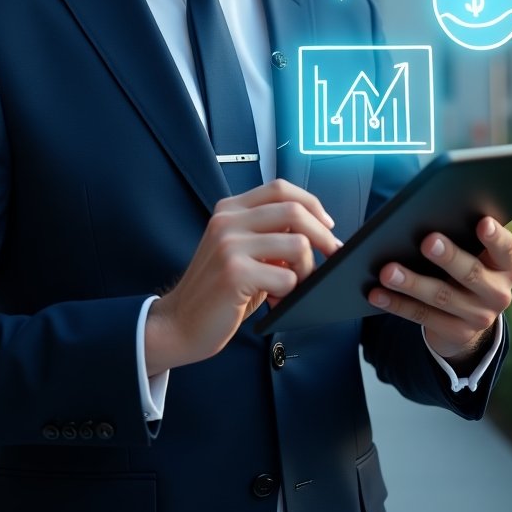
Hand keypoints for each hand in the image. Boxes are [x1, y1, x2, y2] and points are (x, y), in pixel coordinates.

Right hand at [144, 180, 340, 375]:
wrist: (179, 323)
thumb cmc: (217, 291)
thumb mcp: (240, 252)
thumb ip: (269, 236)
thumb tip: (315, 233)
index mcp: (230, 210)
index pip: (280, 188)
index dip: (311, 203)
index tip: (326, 224)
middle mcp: (227, 221)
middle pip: (294, 211)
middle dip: (322, 236)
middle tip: (331, 254)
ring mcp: (229, 245)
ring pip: (297, 245)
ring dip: (306, 270)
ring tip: (290, 285)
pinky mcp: (235, 273)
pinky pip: (287, 277)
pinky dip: (289, 292)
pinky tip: (274, 300)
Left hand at [367, 216, 511, 363]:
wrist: (467, 316)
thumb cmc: (463, 266)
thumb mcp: (472, 253)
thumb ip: (461, 236)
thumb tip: (423, 216)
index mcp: (506, 265)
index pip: (505, 248)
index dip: (495, 236)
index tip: (482, 223)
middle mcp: (498, 292)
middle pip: (471, 273)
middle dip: (448, 257)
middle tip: (427, 241)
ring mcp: (479, 317)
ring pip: (442, 297)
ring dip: (412, 283)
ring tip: (388, 271)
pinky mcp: (457, 333)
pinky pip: (422, 316)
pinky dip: (397, 303)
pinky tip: (377, 293)